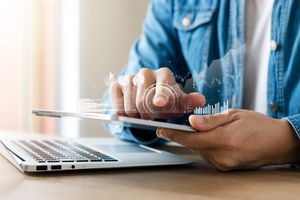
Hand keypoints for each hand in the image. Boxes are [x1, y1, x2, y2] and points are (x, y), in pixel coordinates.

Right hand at [109, 67, 204, 118]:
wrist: (149, 97)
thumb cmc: (167, 100)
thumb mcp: (180, 103)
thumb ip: (190, 102)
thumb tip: (201, 100)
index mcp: (164, 74)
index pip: (162, 86)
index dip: (161, 96)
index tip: (160, 103)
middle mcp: (145, 73)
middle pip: (143, 102)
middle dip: (148, 115)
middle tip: (153, 116)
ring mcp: (129, 78)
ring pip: (129, 107)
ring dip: (136, 116)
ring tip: (143, 113)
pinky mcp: (116, 85)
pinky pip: (117, 105)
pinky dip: (123, 112)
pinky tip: (130, 111)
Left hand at [157, 109, 299, 170]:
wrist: (278, 143)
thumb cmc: (259, 125)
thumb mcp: (235, 115)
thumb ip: (211, 120)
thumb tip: (191, 122)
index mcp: (224, 140)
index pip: (191, 138)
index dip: (173, 134)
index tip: (160, 130)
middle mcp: (222, 155)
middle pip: (193, 145)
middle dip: (184, 135)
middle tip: (177, 124)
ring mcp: (224, 164)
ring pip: (200, 150)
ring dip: (196, 140)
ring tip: (201, 129)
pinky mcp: (226, 167)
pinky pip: (208, 155)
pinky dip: (205, 146)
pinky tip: (212, 138)